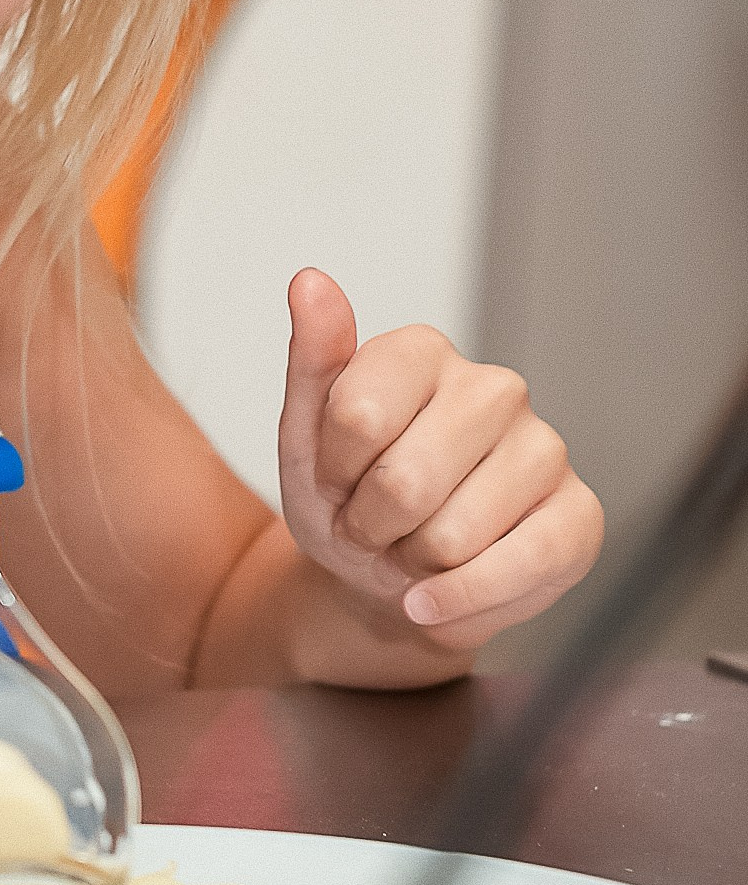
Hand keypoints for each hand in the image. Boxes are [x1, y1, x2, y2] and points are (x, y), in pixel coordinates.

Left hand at [276, 269, 602, 659]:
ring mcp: (545, 448)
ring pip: (453, 536)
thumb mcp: (305, 437)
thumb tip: (310, 281)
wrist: (384, 579)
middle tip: (375, 526)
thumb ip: (311, 360)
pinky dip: (458, 603)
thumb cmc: (348, 498)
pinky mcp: (579, 515)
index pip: (357, 416)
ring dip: (412, 567)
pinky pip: (515, 571)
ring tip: (413, 551)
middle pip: (404, 482)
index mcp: (423, 352)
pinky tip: (438, 598)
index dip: (332, 473)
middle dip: (371, 526)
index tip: (336, 480)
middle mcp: (493, 388)